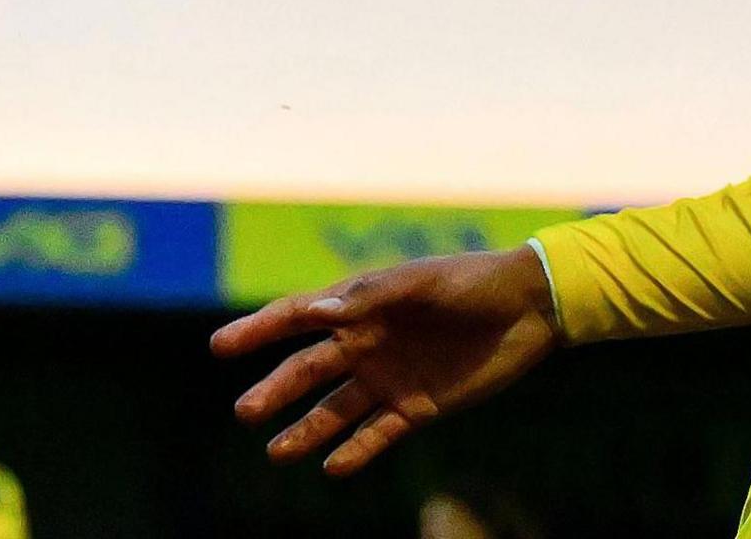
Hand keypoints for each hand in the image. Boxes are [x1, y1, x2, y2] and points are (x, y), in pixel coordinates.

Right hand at [211, 245, 562, 474]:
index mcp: (361, 304)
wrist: (530, 307)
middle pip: (308, 371)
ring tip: (276, 452)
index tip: (219, 347)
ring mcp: (389, 377)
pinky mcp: (417, 407)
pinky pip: (377, 434)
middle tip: (244, 412)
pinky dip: (355, 452)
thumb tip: (316, 311)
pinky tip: (331, 468)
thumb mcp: (420, 284)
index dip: (258, 330)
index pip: (298, 318)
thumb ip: (370, 298)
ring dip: (306, 431)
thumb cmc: (471, 282)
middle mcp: (366, 343)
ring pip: (335, 410)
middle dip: (275, 391)